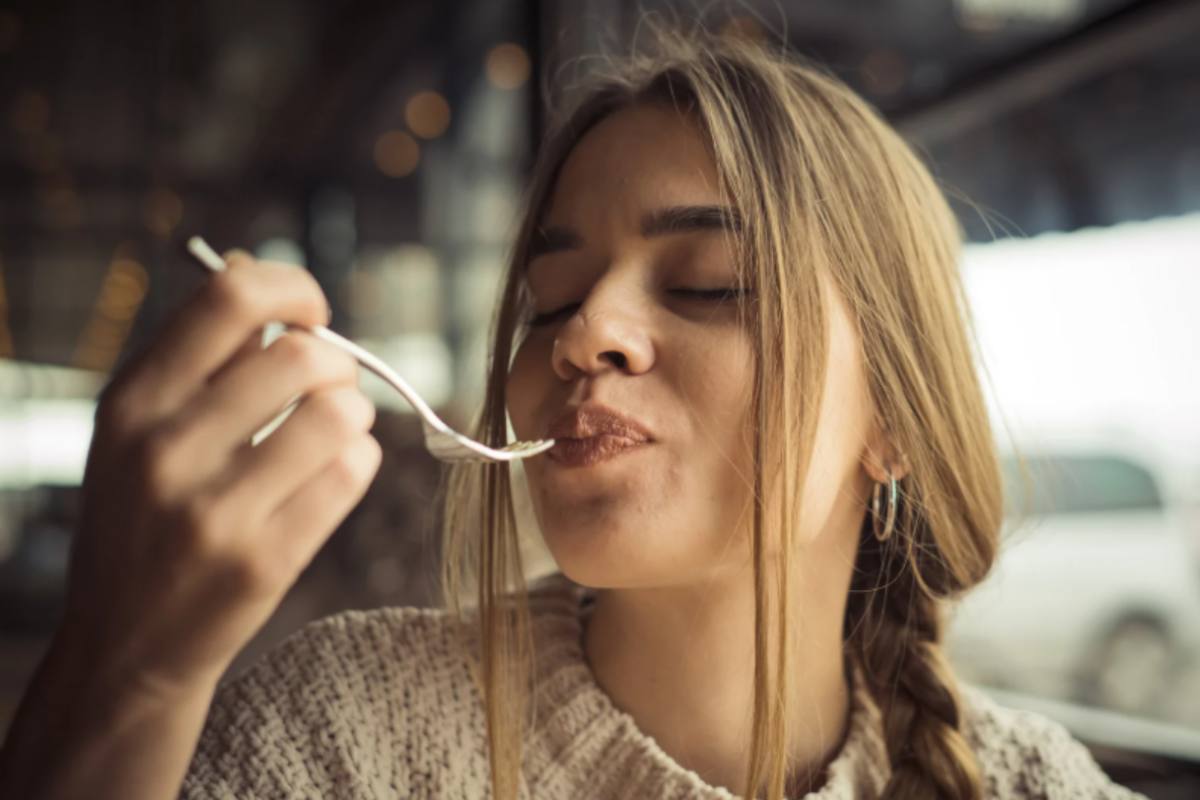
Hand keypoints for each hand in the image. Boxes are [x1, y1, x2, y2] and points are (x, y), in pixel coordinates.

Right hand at [56, 251, 380, 700]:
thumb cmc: (145, 518)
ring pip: (339, 413)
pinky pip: (351, 474)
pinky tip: (336, 471)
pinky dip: (360, 461)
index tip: (310, 314)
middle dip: (337, 362)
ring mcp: (213, 511)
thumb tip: (252, 265)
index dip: (293, 289)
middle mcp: (165, 449)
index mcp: (132, 401)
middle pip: (302, 355)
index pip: (230, 297)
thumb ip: (195, 353)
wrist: (124, 647)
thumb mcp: (137, 429)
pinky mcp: (261, 562)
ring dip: (354, 413)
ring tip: (334, 430)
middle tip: (329, 385)